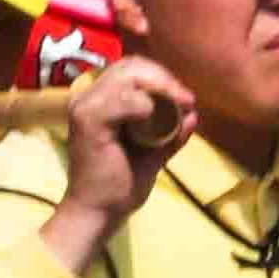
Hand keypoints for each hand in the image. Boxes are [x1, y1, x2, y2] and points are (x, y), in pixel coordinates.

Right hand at [51, 52, 192, 234]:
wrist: (98, 212)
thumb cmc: (120, 184)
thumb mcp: (153, 153)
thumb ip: (172, 133)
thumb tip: (193, 114)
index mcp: (100, 100)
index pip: (132, 69)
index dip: (162, 77)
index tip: (185, 99)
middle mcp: (88, 96)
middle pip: (131, 65)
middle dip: (164, 78)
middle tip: (185, 101)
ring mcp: (85, 106)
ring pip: (127, 75)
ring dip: (158, 88)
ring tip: (176, 108)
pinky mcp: (87, 120)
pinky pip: (121, 99)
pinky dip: (143, 105)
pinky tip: (154, 119)